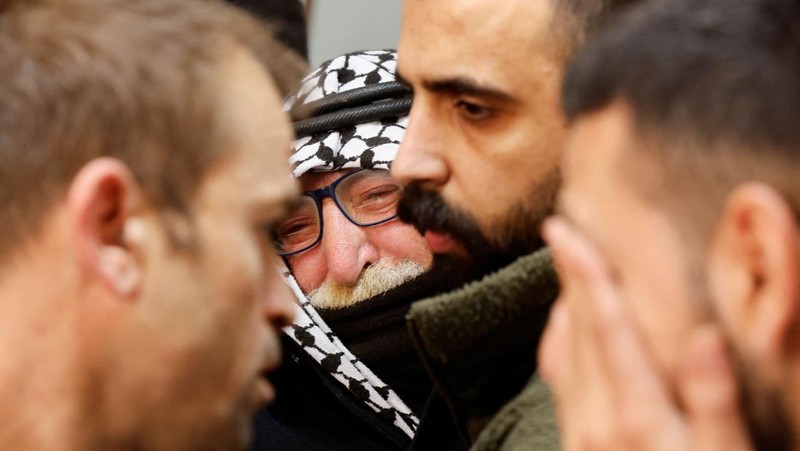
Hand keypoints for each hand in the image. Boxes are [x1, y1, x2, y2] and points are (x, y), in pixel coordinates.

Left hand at [539, 217, 752, 450]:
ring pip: (564, 350)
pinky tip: (567, 324)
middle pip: (577, 329)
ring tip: (567, 261)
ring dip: (565, 301)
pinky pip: (559, 378)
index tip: (562, 230)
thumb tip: (705, 340)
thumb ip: (715, 402)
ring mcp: (579, 434)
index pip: (605, 326)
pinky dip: (562, 339)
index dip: (584, 273)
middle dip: (570, 274)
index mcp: (635, 413)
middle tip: (562, 227)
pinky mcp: (575, 443)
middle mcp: (595, 420)